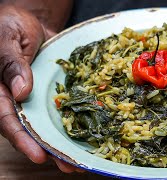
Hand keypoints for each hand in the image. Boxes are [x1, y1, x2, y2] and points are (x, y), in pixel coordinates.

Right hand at [0, 5, 82, 172]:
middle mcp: (19, 99)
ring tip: (80, 160)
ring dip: (63, 142)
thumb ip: (11, 64)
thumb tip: (21, 91)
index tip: (39, 155)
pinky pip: (63, 107)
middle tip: (69, 166)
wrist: (27, 20)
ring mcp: (37, 97)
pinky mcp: (53, 92)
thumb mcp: (7, 41)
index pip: (9, 120)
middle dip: (49, 150)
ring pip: (49, 123)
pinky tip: (88, 132)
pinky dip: (73, 120)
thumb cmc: (9, 26)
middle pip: (32, 130)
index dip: (23, 140)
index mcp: (1, 91)